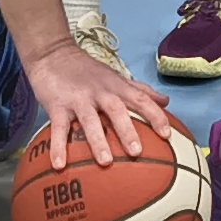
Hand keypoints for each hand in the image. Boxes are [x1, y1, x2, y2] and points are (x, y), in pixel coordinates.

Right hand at [22, 38, 179, 169]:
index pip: (140, 99)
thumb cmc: (88, 71)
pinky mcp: (57, 106)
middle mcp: (100, 92)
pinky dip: (58, 146)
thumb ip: (140, 89)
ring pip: (90, 120)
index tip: (167, 134)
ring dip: (98, 141)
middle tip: (137, 152)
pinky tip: (59, 165)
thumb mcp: (116, 77)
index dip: (155, 115)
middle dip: (127, 130)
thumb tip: (166, 102)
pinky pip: (59, 128)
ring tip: (105, 162)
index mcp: (116, 86)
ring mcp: (78, 99)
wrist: (53, 54)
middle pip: (116, 110)